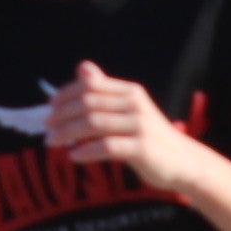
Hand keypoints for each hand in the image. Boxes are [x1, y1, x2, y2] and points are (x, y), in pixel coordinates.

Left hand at [44, 61, 198, 192]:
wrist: (184, 162)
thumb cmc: (150, 137)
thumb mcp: (129, 110)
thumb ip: (105, 92)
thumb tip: (82, 67)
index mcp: (131, 92)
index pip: (91, 86)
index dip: (66, 94)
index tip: (50, 107)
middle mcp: (135, 104)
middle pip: (89, 104)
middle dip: (62, 115)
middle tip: (46, 127)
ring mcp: (140, 126)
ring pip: (94, 123)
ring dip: (67, 133)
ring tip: (52, 142)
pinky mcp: (142, 148)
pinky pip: (107, 146)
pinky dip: (86, 151)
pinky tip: (73, 156)